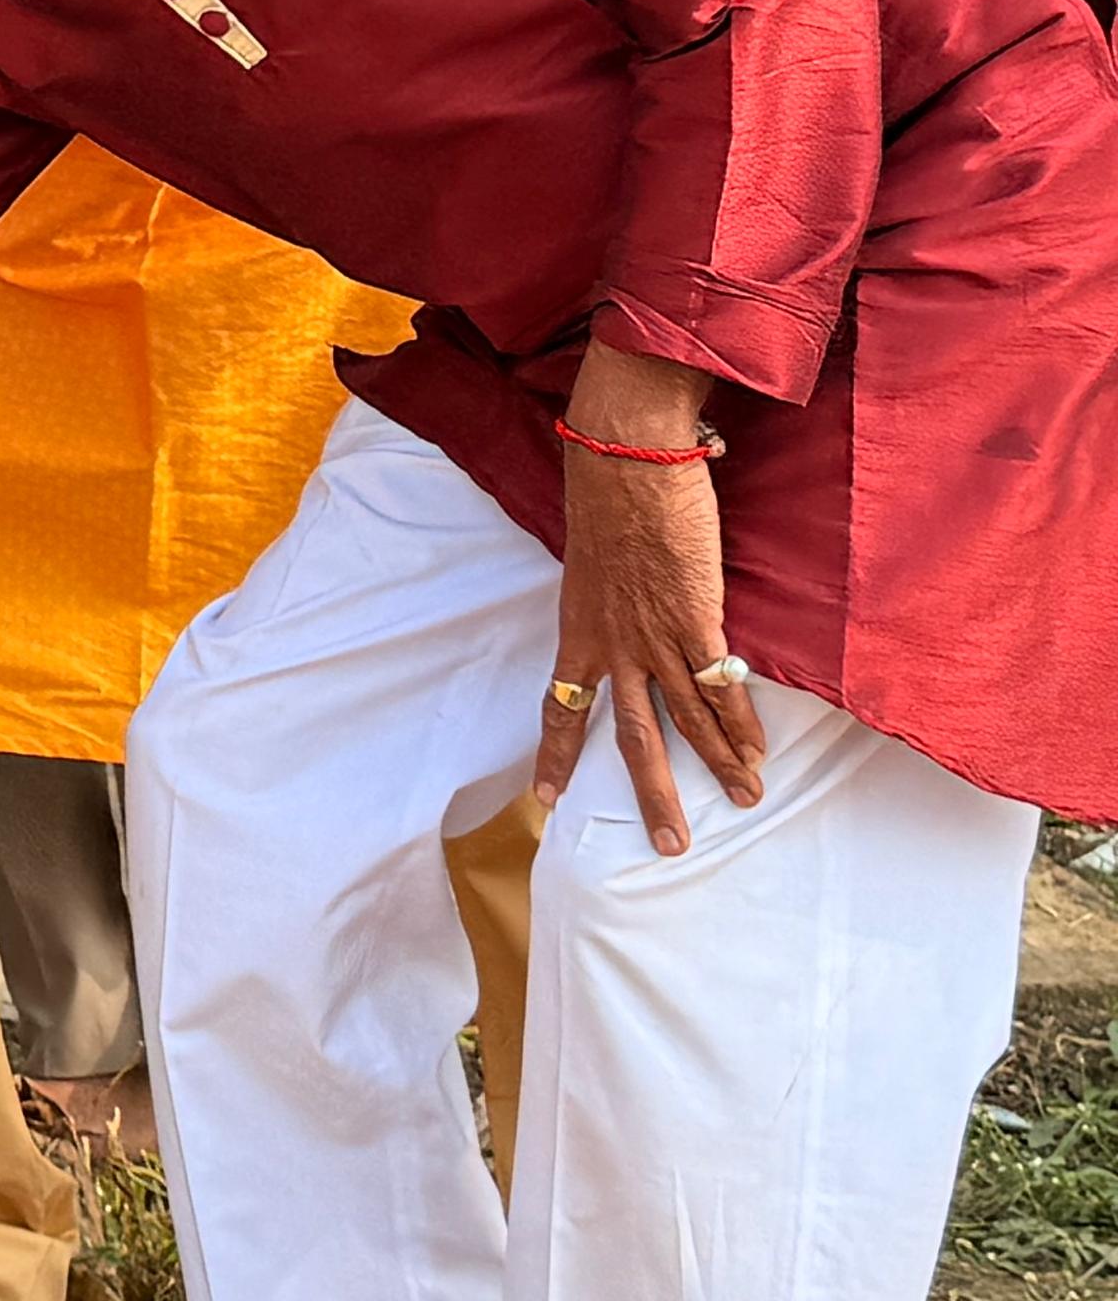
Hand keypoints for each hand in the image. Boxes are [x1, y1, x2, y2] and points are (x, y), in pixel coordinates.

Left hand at [531, 343, 765, 852]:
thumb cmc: (610, 497)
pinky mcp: (693, 614)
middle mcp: (612, 641)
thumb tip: (632, 606)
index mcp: (578, 628)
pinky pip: (719, 682)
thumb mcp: (595, 559)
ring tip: (745, 798)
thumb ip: (610, 596)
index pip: (560, 705)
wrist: (625, 456)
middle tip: (668, 845)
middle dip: (653, 792)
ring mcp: (653, 632)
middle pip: (631, 734)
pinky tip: (757, 750)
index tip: (544, 801)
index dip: (555, 754)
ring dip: (719, 762)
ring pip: (687, 716)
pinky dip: (741, 720)